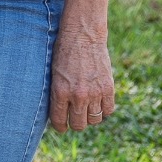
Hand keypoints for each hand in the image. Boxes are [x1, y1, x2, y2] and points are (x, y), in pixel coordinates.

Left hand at [48, 16, 115, 130]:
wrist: (82, 35)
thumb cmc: (63, 52)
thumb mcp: (53, 73)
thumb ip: (57, 93)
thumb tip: (57, 112)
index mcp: (60, 91)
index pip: (59, 121)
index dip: (60, 127)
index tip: (61, 126)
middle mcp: (78, 95)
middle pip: (79, 124)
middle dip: (75, 124)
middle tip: (74, 118)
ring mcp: (95, 93)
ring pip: (94, 120)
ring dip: (90, 117)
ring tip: (86, 109)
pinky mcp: (108, 88)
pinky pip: (108, 110)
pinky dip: (103, 110)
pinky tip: (98, 103)